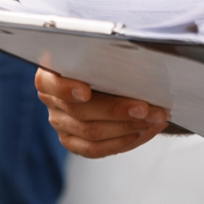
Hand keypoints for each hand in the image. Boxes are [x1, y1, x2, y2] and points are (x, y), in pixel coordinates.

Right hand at [35, 69, 169, 157]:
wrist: (105, 76)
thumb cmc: (102, 61)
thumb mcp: (100, 53)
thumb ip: (108, 58)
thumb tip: (135, 65)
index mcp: (50, 74)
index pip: (53, 84)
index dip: (68, 89)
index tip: (86, 92)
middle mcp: (51, 100)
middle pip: (80, 112)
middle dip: (117, 111)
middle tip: (145, 108)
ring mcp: (60, 123)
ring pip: (91, 134)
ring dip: (128, 127)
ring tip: (153, 120)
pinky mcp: (72, 141)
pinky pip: (95, 149)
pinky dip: (123, 142)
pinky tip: (142, 132)